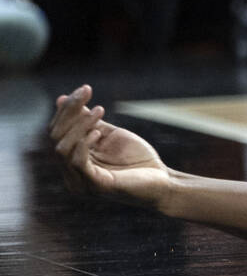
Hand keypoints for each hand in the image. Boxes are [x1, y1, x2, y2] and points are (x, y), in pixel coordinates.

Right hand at [50, 85, 170, 208]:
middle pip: (55, 139)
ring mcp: (81, 182)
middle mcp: (71, 174)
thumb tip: (62, 98)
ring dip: (80, 125)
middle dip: (70, 111)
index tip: (84, 89)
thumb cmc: (136, 159)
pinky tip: (97, 132)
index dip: (67, 109)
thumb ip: (88, 121)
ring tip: (100, 110)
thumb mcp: (109, 135)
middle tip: (86, 92)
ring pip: (63, 149)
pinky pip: (78, 164)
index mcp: (73, 161)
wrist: (162, 181)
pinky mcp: (96, 186)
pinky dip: (83, 144)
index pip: (57, 133)